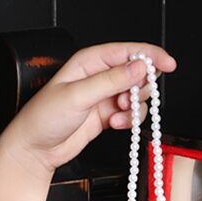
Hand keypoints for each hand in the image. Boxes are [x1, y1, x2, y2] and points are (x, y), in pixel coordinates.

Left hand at [0, 42, 177, 175]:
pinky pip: (131, 113)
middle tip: (128, 100)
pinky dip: (129, 120)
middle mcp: (99, 76)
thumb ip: (111, 81)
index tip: (167, 64)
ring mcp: (104, 96)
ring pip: (137, 94)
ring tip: (117, 115)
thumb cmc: (43, 118)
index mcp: (89, 61)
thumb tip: (139, 67)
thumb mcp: (77, 96)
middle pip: (138, 73)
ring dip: (134, 107)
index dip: (150, 55)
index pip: (127, 51)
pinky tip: (115, 124)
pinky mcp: (108, 114)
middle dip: (140, 87)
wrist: (34, 149)